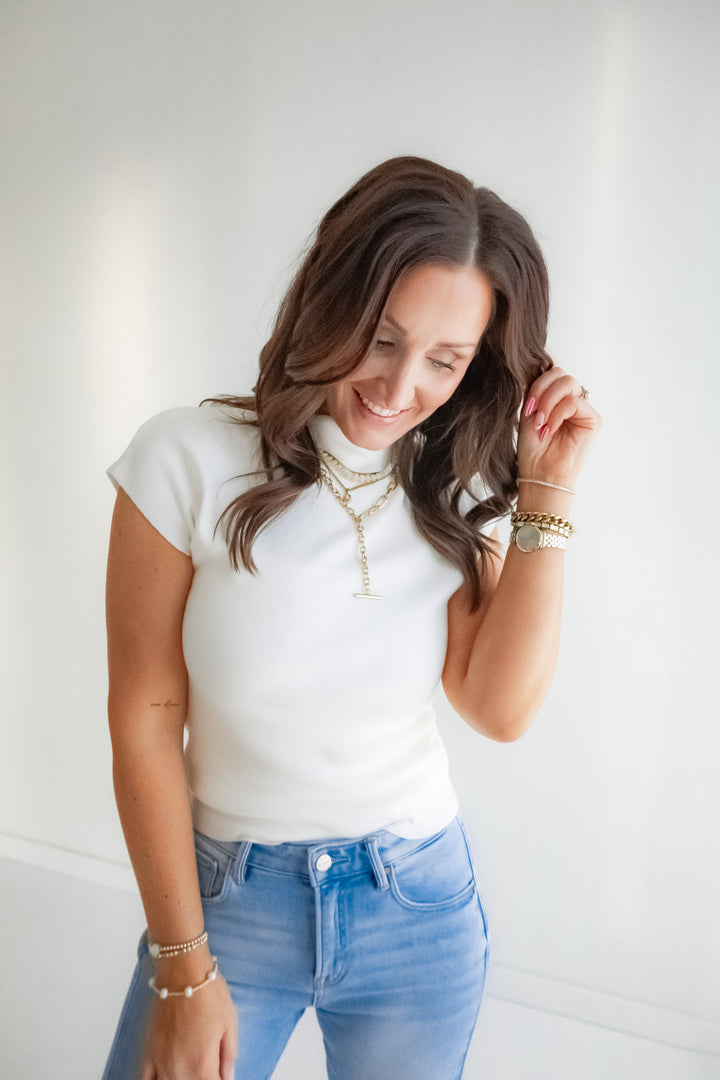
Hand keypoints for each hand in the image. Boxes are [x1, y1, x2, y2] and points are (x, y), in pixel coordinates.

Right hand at [140, 972, 237, 1079]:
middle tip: (209, 1067)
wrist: (183, 972)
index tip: (221, 1073)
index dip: (220, 1079)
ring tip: (191, 1069)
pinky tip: (163, 1076)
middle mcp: (179, 1071)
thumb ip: (228, 1056)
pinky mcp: (149, 1052)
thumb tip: (228, 1076)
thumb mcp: (230, 1025)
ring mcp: (161, 1063)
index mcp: (202, 1067)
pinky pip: (144, 1079)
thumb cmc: (209, 994)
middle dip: (202, 1078)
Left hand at [518, 365, 601, 487]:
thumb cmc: (533, 449)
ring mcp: (583, 409)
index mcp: (556, 398)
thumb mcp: (529, 412)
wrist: (540, 474)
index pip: (551, 372)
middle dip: (541, 389)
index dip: (536, 382)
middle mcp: (572, 401)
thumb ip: (535, 388)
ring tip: (540, 422)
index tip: (525, 405)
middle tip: (532, 412)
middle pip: (560, 372)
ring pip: (568, 382)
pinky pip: (574, 401)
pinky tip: (549, 429)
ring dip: (548, 401)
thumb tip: (538, 364)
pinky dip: (557, 413)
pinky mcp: (593, 419)